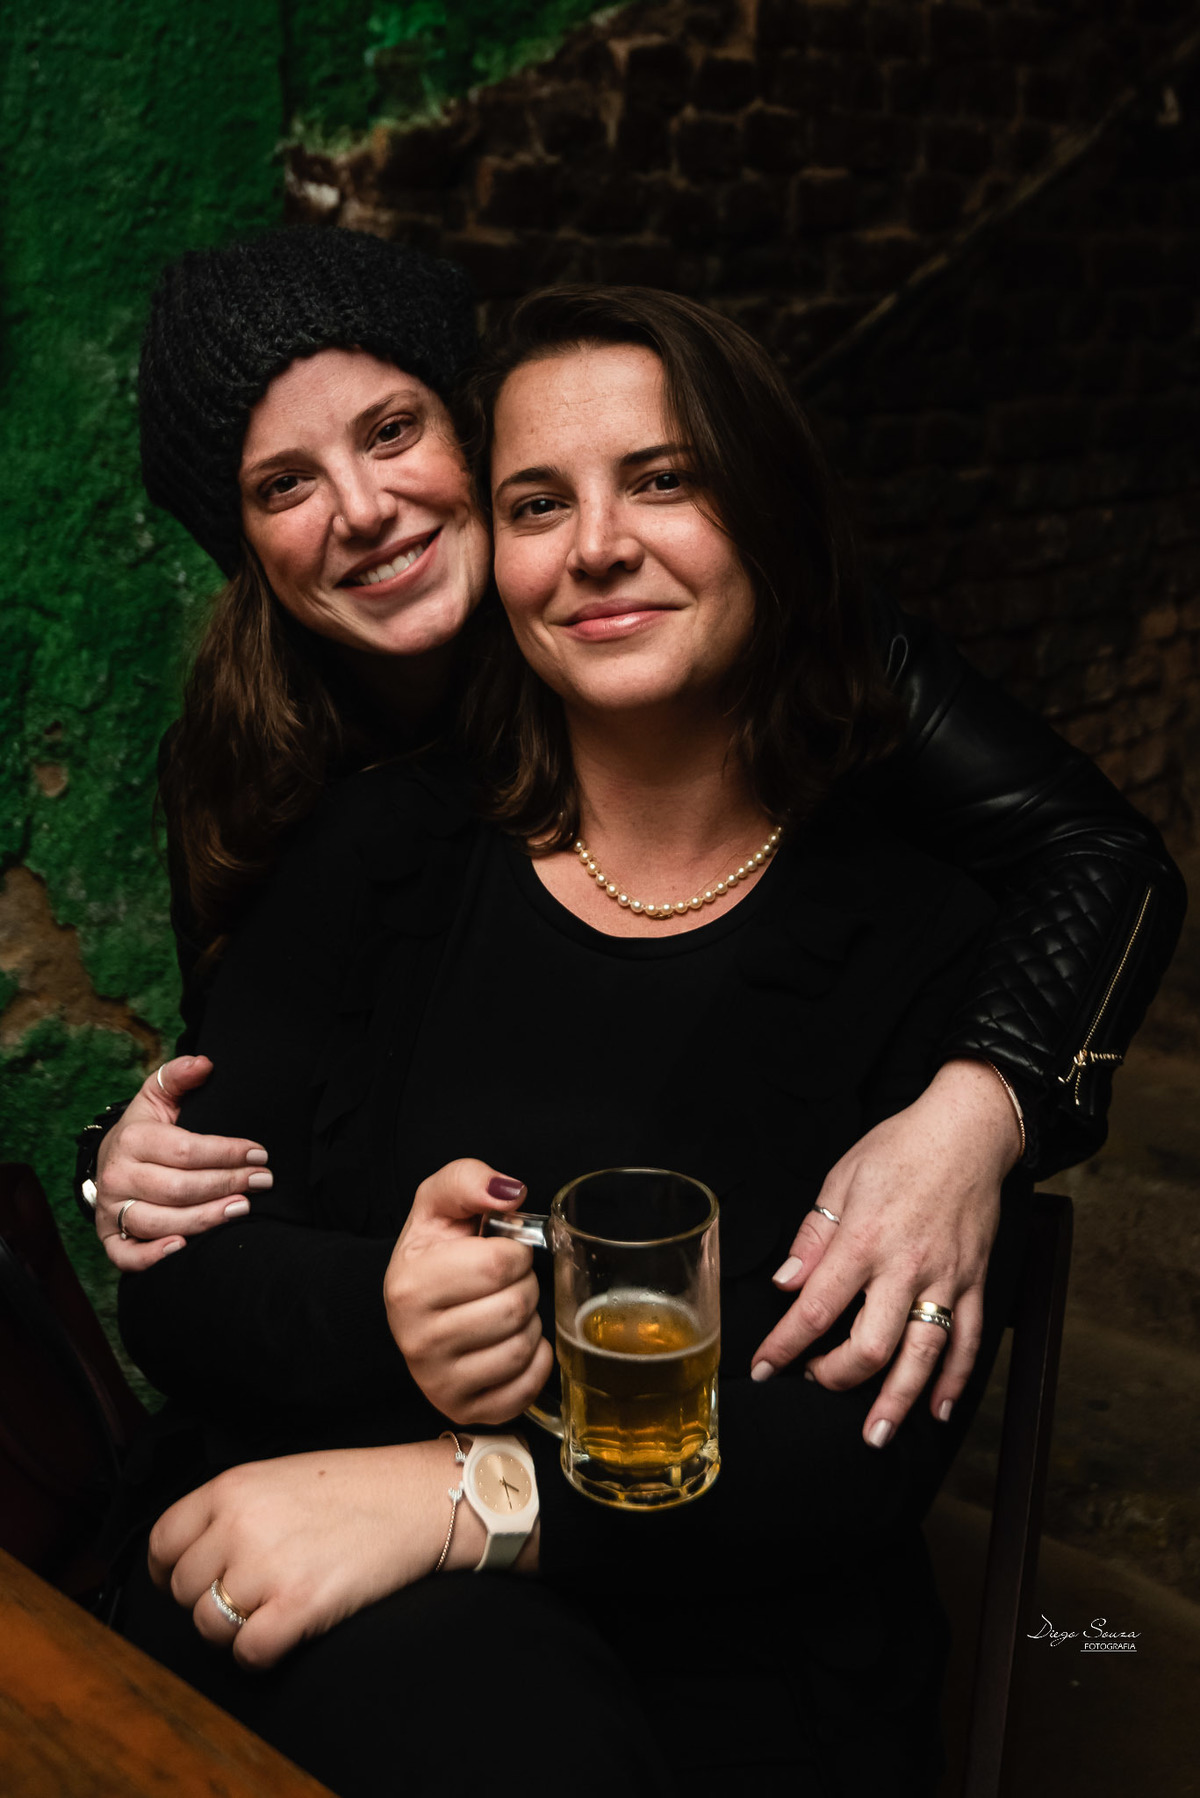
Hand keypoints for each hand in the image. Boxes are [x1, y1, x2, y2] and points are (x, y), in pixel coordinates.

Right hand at [95, 1056, 271, 1271]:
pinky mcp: (110, 1238)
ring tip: (242, 1209)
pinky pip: (126, 1256)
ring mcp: (111, 1209)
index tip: (260, 1153)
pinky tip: (184, 1248)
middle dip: (226, 1184)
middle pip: (178, 1188)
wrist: (110, 1160)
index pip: (185, 1150)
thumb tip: (205, 1063)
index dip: (226, 1152)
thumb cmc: (145, 1129)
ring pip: (159, 1222)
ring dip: (204, 1219)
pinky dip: (152, 1257)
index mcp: (132, 1139)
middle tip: (262, 1181)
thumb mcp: (158, 1097)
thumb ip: (179, 1077)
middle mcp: (118, 1175)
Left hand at [148, 1439, 533, 1669]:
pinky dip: (260, 1654)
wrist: (419, 1498)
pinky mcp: (298, 1605)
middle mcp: (239, 1525)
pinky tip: (284, 1634)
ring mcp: (267, 1566)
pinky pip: (248, 1652)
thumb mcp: (281, 1475)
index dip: (168, 1571)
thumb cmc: (357, 1486)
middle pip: (184, 1589)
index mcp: (232, 1487)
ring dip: (233, 1631)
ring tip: (267, 1614)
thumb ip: (233, 1508)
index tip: (184, 1583)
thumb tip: (197, 1555)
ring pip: (209, 1625)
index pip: (163, 1542)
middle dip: (209, 1600)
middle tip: (245, 1596)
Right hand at [385, 1159, 553, 1425]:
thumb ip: (469, 1181)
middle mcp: (417, 1340)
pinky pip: (526, 1389)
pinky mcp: (464, 1410)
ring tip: (505, 1311)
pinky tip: (514, 1343)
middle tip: (506, 1283)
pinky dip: (535, 1363)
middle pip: (515, 1307)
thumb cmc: (434, 1253)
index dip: (515, 1252)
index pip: (498, 1265)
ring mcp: (438, 1382)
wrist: (414, 1305)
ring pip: (522, 1348)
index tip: (502, 1253)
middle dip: (524, 1286)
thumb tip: (510, 1193)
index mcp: (409, 1286)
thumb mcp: (439, 1203)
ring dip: (529, 1323)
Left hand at [751, 1061, 1021, 1445]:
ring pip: (922, 1356)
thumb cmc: (900, 1148)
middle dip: (837, 1377)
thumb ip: (813, 1237)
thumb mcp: (841, 1179)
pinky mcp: (974, 1282)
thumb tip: (786, 1283)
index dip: (785, 1345)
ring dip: (898, 1402)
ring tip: (875, 1435)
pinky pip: (967, 1341)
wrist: (967, 1131)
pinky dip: (954, 1381)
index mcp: (864, 1241)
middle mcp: (906, 1267)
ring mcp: (945, 1279)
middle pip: (871, 1345)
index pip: (817, 1308)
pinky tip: (938, 1410)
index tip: (763, 1368)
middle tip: (817, 1383)